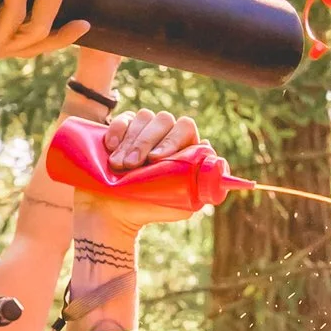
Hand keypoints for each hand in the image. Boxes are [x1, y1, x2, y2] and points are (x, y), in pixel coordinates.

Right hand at [55, 105, 236, 221]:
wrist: (114, 213)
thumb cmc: (149, 209)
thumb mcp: (180, 206)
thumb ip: (200, 190)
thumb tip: (220, 170)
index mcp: (184, 147)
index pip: (186, 128)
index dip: (172, 140)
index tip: (156, 160)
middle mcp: (166, 134)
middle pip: (163, 120)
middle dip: (146, 142)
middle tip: (132, 166)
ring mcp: (143, 130)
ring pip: (143, 118)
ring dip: (131, 142)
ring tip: (119, 166)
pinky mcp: (121, 129)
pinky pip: (122, 119)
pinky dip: (117, 132)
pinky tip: (110, 149)